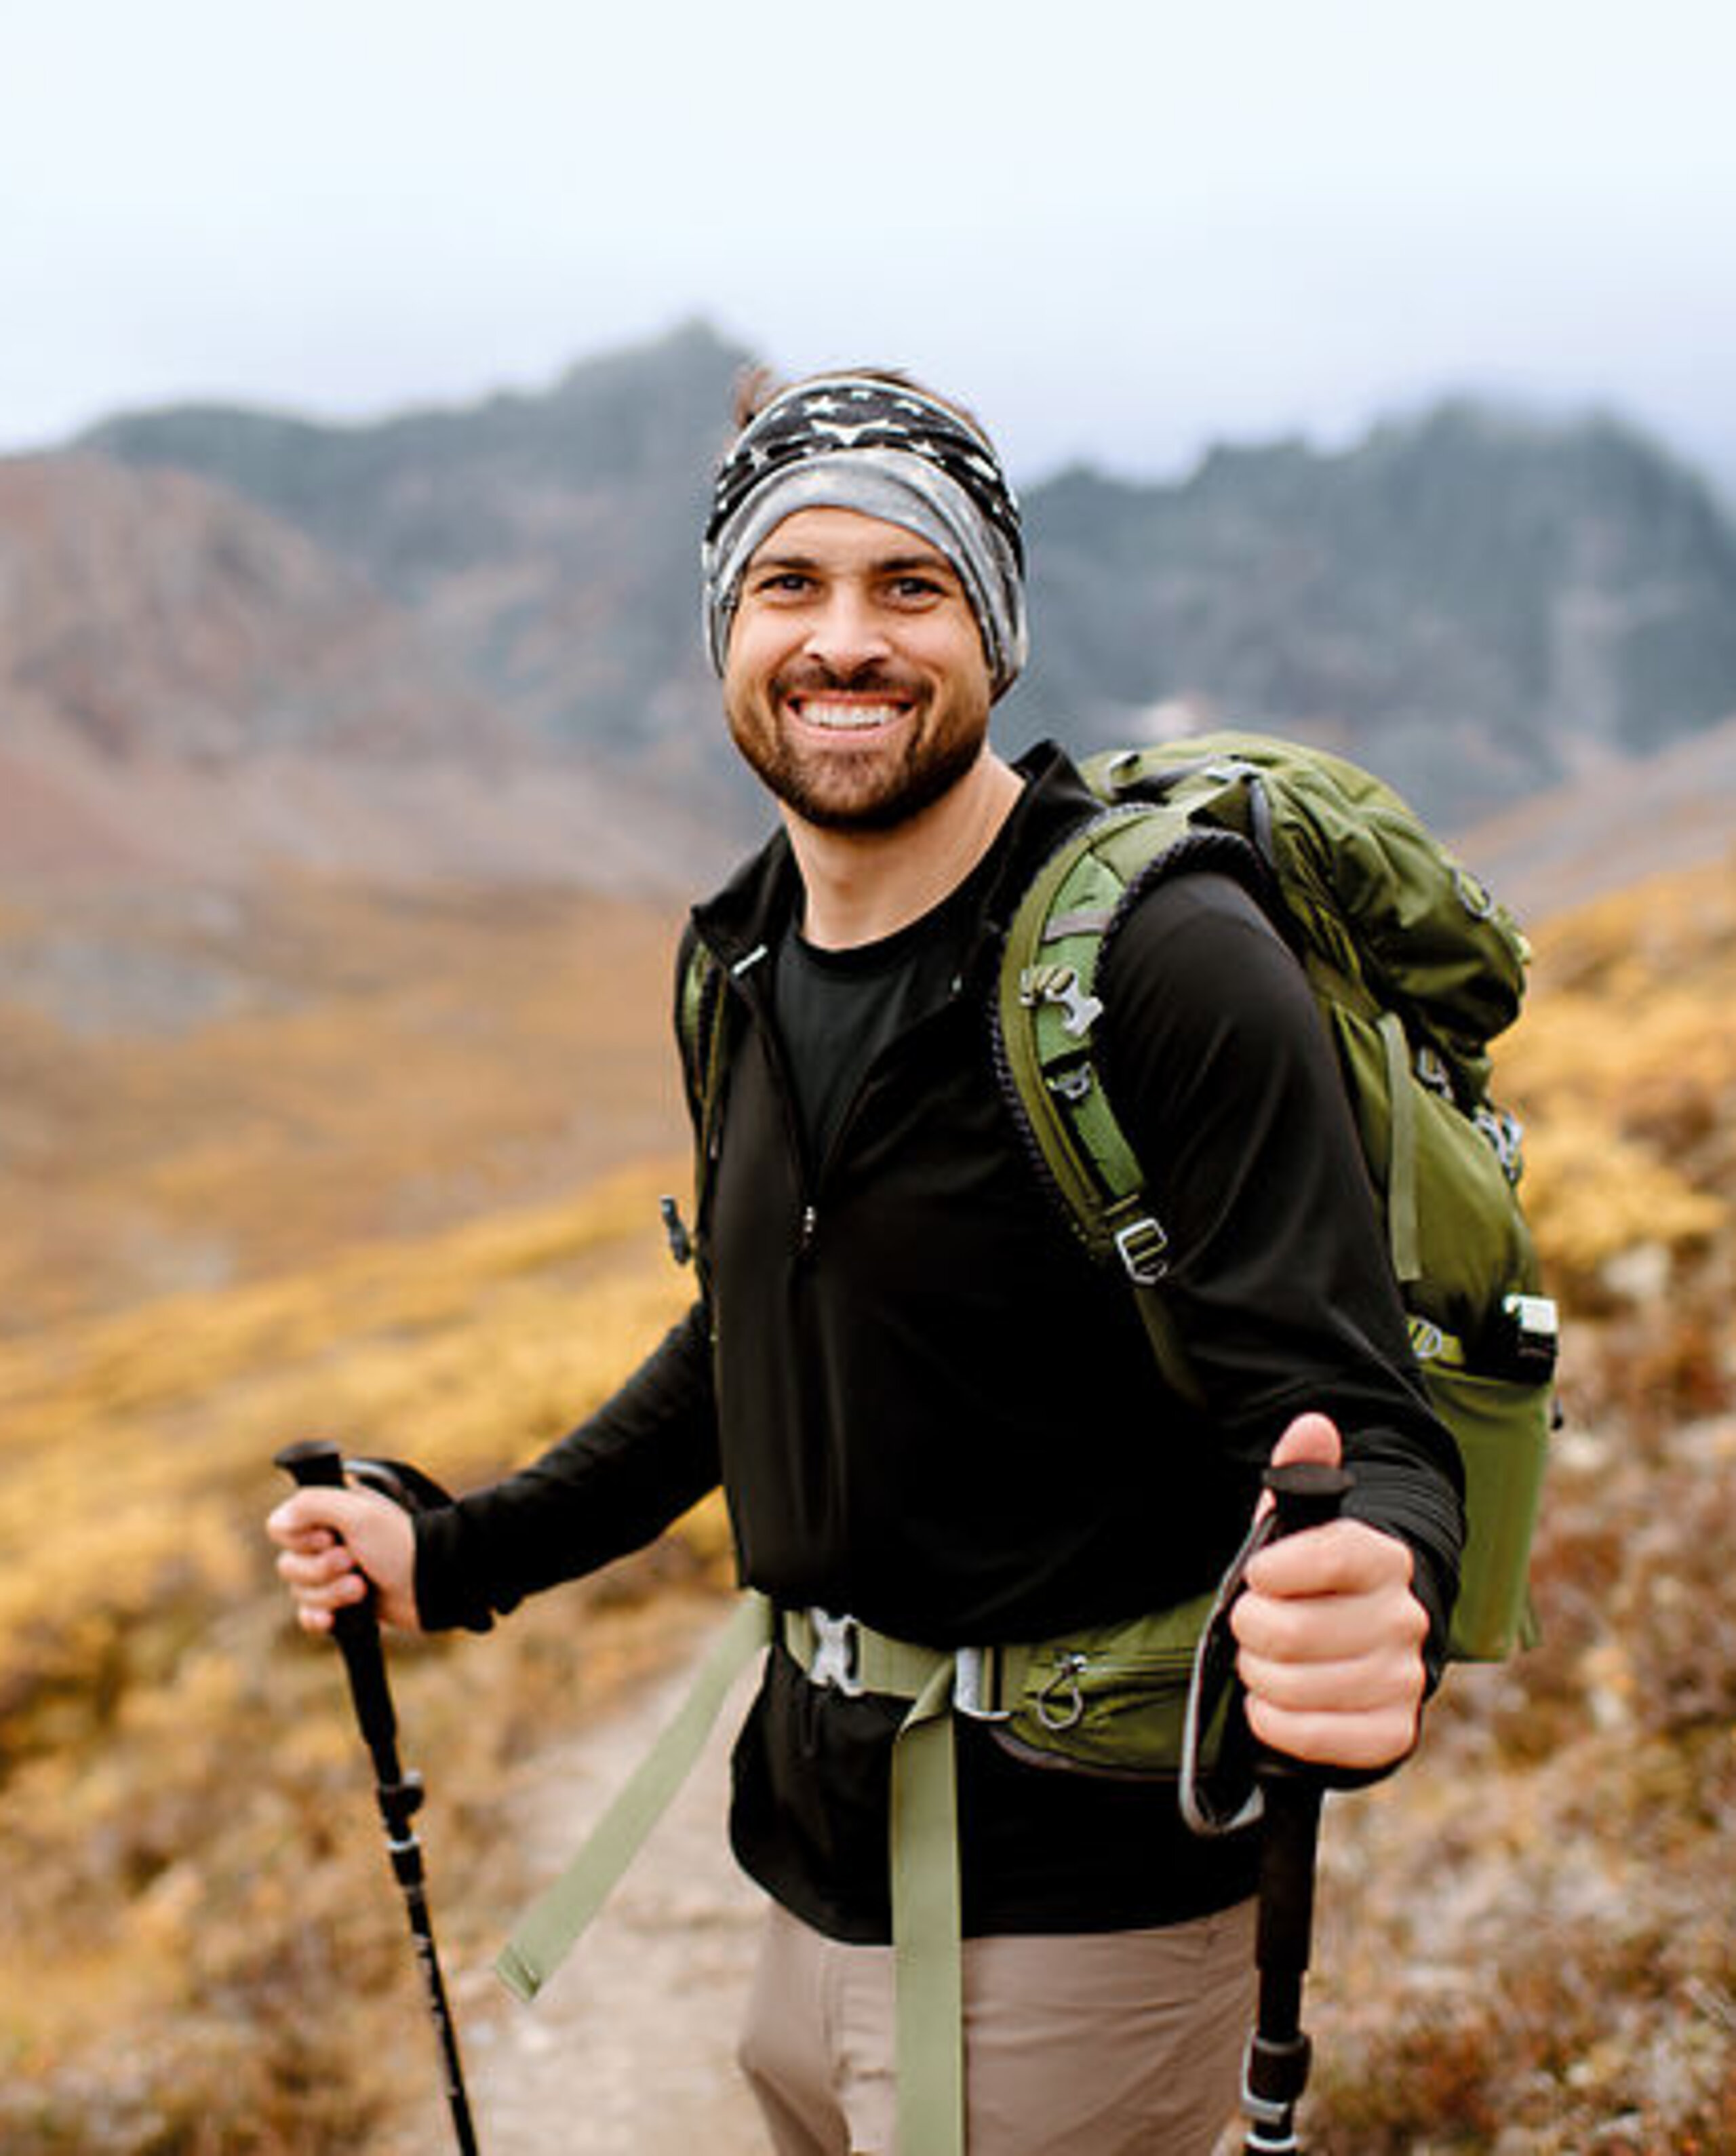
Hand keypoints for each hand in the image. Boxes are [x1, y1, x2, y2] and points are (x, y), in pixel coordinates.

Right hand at [267, 1485, 419, 1635]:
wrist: (432, 1586)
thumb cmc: (403, 1545)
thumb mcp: (359, 1514)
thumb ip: (313, 1504)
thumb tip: (280, 1520)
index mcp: (330, 1511)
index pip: (281, 1526)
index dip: (300, 1538)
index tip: (330, 1537)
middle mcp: (328, 1540)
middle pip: (288, 1564)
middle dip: (320, 1570)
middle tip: (354, 1563)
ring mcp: (333, 1573)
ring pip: (299, 1592)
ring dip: (330, 1593)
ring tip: (362, 1588)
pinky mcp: (341, 1602)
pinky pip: (308, 1616)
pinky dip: (318, 1618)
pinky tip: (334, 1618)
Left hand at [1230, 1412, 1427, 1770]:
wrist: (1363, 1648)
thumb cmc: (1317, 1582)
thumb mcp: (1302, 1524)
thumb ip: (1302, 1471)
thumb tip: (1313, 1425)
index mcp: (1385, 1558)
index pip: (1325, 1557)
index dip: (1272, 1571)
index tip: (1261, 1575)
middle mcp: (1404, 1618)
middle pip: (1289, 1631)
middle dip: (1251, 1629)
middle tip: (1257, 1624)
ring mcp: (1403, 1679)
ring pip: (1291, 1686)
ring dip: (1260, 1675)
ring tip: (1270, 1660)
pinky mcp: (1392, 1732)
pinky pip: (1311, 1737)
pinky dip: (1276, 1721)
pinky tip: (1278, 1701)